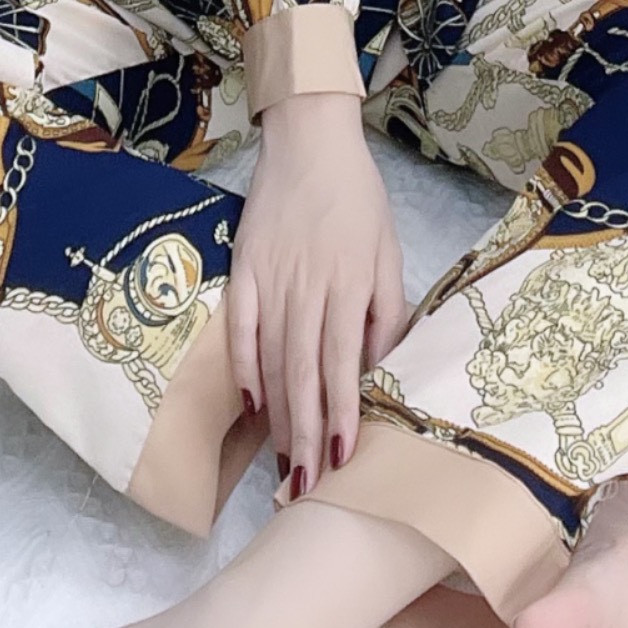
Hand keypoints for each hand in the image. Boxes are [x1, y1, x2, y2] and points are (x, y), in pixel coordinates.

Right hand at [225, 89, 408, 493]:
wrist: (310, 140)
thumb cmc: (357, 198)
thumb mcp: (388, 250)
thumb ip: (385, 310)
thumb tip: (381, 370)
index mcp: (350, 284)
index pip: (342, 362)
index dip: (340, 414)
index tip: (341, 461)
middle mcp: (308, 287)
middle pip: (303, 372)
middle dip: (304, 434)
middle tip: (303, 486)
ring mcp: (271, 278)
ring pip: (272, 359)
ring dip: (277, 416)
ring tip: (281, 463)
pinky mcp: (243, 268)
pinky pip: (240, 327)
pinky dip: (243, 368)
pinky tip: (249, 405)